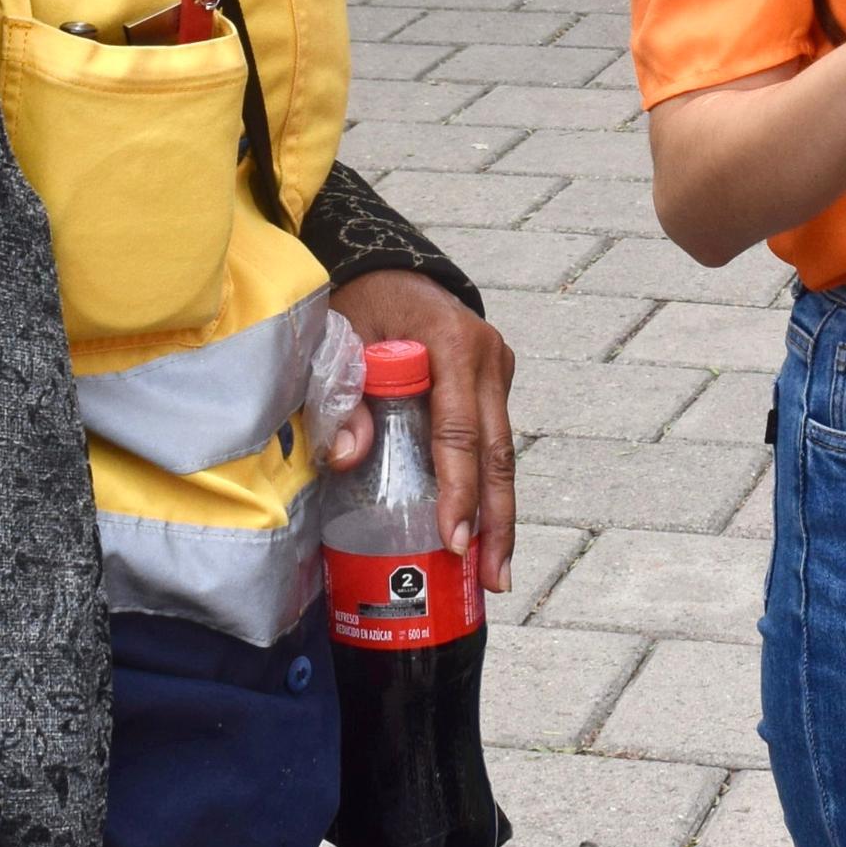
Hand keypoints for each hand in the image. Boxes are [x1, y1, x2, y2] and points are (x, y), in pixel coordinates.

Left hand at [330, 269, 517, 592]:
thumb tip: (349, 457)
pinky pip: (493, 444)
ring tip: (495, 574)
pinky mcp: (494, 385)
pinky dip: (488, 490)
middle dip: (495, 520)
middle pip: (496, 452)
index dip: (458, 489)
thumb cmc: (362, 303)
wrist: (391, 269)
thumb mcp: (342, 336)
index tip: (454, 539)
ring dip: (500, 514)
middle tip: (491, 577)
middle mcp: (488, 357)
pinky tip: (484, 534)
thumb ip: (346, 394)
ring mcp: (498, 371)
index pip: (459, 430)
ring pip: (503, 454)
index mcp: (453, 342)